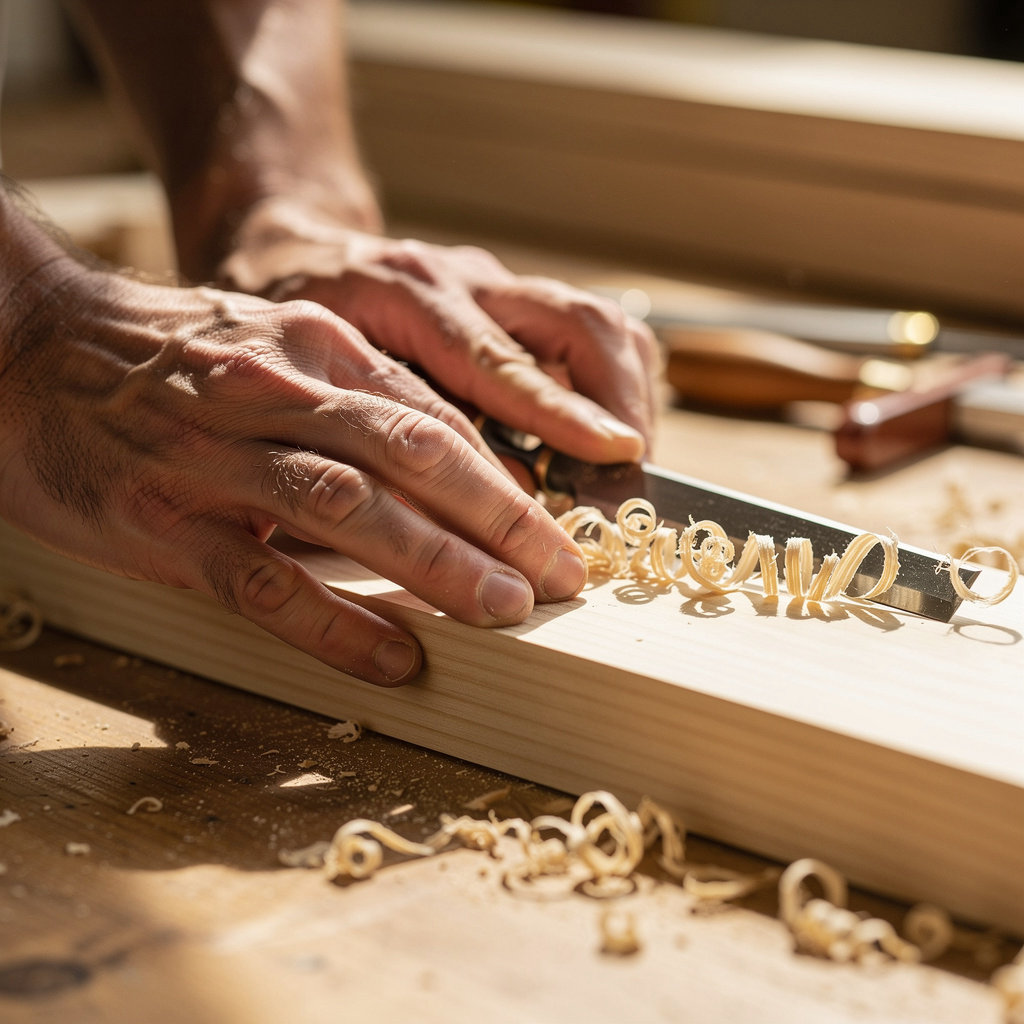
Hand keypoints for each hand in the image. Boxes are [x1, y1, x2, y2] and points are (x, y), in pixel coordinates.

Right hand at [0, 260, 587, 686]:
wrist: (27, 346)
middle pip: (412, 456)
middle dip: (501, 520)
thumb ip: (354, 400)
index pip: (433, 420)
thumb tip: (448, 467)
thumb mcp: (272, 348)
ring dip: (437, 562)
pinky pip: (262, 581)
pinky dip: (334, 621)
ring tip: (506, 611)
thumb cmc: (166, 358)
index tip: (557, 534)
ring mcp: (215, 457)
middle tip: (562, 578)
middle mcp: (276, 394)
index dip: (506, 482)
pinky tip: (394, 658)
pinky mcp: (159, 520)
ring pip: (349, 507)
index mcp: (314, 349)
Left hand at [217, 199, 658, 465]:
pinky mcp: (510, 300)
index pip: (499, 360)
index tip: (613, 451)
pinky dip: (610, 381)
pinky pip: (585, 329)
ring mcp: (494, 285)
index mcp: (408, 294)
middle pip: (576, 319)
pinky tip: (602, 430)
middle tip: (631, 468)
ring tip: (626, 458)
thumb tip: (498, 488)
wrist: (291, 250)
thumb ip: (393, 430)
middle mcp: (464, 280)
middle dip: (618, 397)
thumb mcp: (311, 379)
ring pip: (594, 318)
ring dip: (625, 390)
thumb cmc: (287, 323)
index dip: (560, 410)